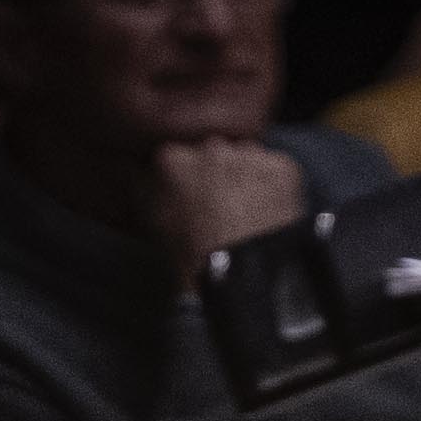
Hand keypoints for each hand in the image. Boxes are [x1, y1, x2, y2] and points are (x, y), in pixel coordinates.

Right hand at [142, 135, 310, 291]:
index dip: (184, 179)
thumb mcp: (150, 224)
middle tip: (220, 206)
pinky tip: (268, 212)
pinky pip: (276, 170)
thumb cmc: (193, 257)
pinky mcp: (282, 166)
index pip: (175, 157)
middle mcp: (210, 147)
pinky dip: (274, 186)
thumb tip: (138, 169)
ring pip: (246, 158)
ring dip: (245, 176)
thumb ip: (141, 187)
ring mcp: (249, 154)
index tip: (189, 196)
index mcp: (171, 159)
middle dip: (215, 173)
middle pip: (212, 153)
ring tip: (246, 212)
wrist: (244, 273)